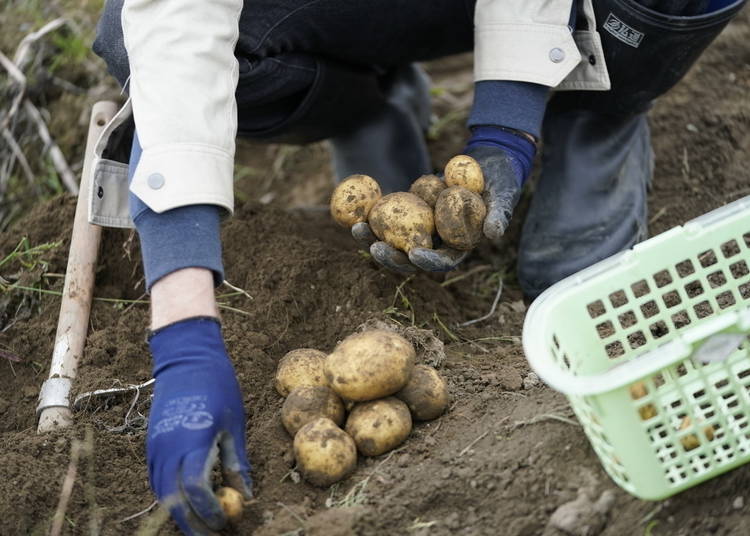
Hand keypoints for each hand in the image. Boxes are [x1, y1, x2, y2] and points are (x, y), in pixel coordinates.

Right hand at [147, 317, 251, 534]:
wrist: (186, 358)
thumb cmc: (218, 386)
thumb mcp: (235, 424)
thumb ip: (237, 461)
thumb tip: (247, 495)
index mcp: (193, 441)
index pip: (196, 490)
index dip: (210, 511)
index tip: (227, 522)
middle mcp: (168, 447)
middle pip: (174, 500)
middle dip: (192, 523)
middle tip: (212, 535)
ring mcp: (155, 446)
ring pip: (161, 493)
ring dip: (180, 512)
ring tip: (202, 524)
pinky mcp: (151, 444)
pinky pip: (157, 479)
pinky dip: (170, 496)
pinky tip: (187, 502)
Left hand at [351, 141, 524, 272]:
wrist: (488, 163)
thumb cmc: (501, 180)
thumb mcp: (504, 194)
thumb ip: (499, 214)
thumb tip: (492, 234)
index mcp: (460, 245)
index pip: (442, 261)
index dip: (427, 262)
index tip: (413, 254)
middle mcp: (438, 241)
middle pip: (411, 257)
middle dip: (392, 257)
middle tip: (375, 249)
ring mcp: (422, 227)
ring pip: (394, 240)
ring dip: (374, 239)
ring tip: (357, 229)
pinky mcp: (411, 212)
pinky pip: (390, 219)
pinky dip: (374, 217)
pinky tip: (357, 211)